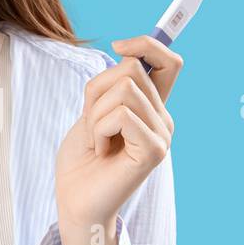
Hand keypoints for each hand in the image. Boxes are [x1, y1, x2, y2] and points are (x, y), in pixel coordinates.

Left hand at [53, 35, 181, 244]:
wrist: (75, 200)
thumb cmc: (81, 159)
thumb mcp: (93, 110)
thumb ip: (112, 85)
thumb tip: (128, 50)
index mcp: (151, 107)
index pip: (169, 62)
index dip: (147, 44)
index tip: (118, 45)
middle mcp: (163, 119)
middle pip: (133, 69)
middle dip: (98, 90)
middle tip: (92, 124)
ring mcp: (162, 135)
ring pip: (124, 89)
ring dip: (96, 113)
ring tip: (97, 140)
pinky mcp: (154, 151)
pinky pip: (121, 115)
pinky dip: (99, 130)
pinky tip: (100, 151)